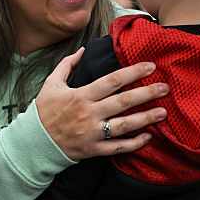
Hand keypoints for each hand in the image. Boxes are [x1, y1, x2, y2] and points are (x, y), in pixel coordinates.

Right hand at [34, 49, 167, 161]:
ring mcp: (92, 133)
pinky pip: (117, 148)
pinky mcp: (93, 150)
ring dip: (145, 119)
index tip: (150, 66)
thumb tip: (83, 50)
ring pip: (124, 126)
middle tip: (165, 88)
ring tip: (163, 112)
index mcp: (80, 96)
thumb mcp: (51, 84)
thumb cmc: (44, 112)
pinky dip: (133, 144)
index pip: (112, 81)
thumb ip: (67, 65)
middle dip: (146, 93)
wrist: (33, 142)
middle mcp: (88, 114)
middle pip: (123, 102)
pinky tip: (147, 137)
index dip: (133, 72)